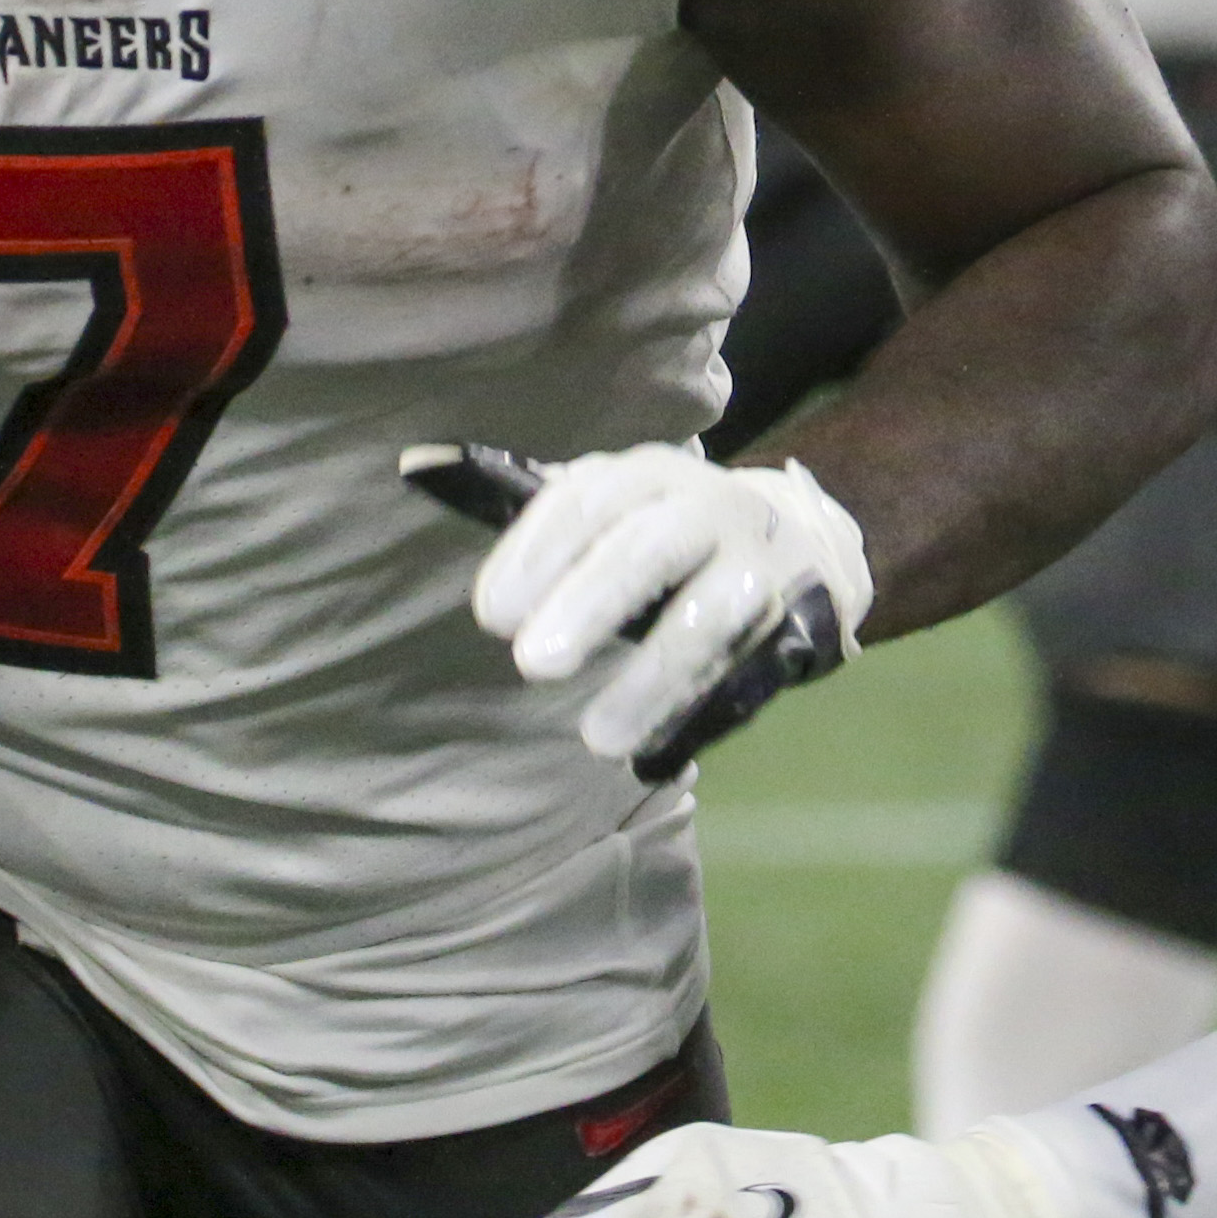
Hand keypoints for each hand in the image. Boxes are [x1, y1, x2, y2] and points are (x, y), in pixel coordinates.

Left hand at [465, 441, 871, 776]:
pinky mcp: (796, 624)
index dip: (536, 554)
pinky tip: (658, 753)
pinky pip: (750, 672)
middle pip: (647, 549)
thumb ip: (519, 499)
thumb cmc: (663, 530)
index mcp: (647, 474)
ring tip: (597, 737)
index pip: (587, 501)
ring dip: (652, 678)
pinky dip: (705, 712)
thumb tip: (416, 465)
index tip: (490, 614)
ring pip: (709, 616)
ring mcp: (758, 565)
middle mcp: (706, 508)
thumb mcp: (603, 503)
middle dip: (591, 605)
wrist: (800, 541)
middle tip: (531, 666)